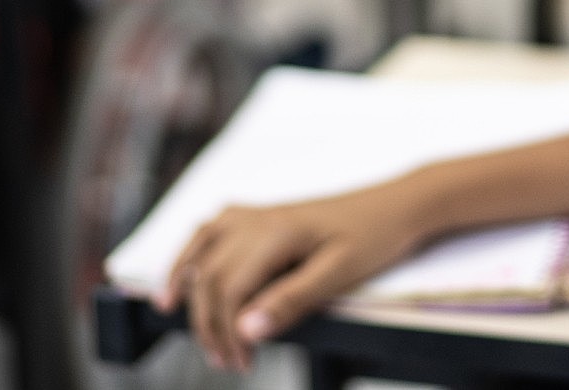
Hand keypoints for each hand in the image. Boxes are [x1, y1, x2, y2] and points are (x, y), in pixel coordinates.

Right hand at [157, 181, 428, 371]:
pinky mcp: (264, 214)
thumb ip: (291, 301)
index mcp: (275, 233)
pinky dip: (192, 250)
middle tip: (223, 360)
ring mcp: (257, 212)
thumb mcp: (339, 275)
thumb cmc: (375, 237)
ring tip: (171, 314)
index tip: (242, 363)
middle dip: (207, 321)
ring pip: (201, 246)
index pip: (229, 290)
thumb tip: (246, 330)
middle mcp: (257, 218)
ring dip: (186, 283)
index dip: (227, 332)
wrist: (397, 205)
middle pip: (209, 273)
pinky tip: (187, 268)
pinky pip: (213, 228)